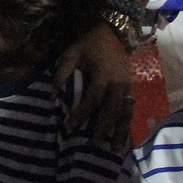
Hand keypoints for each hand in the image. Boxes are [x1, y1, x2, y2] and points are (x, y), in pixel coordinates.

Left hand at [54, 23, 132, 142]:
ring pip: (125, 112)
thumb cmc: (89, 44)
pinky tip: (123, 137)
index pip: (93, 99)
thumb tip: (51, 96)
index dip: (81, 113)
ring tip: (115, 149)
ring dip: (120, 131)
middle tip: (93, 143)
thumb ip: (61, 74)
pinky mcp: (131, 88)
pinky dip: (126, 123)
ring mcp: (127, 87)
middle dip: (102, 127)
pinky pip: (130, 109)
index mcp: (103, 75)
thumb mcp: (72, 54)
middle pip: (112, 110)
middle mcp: (118, 84)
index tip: (70, 125)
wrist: (113, 33)